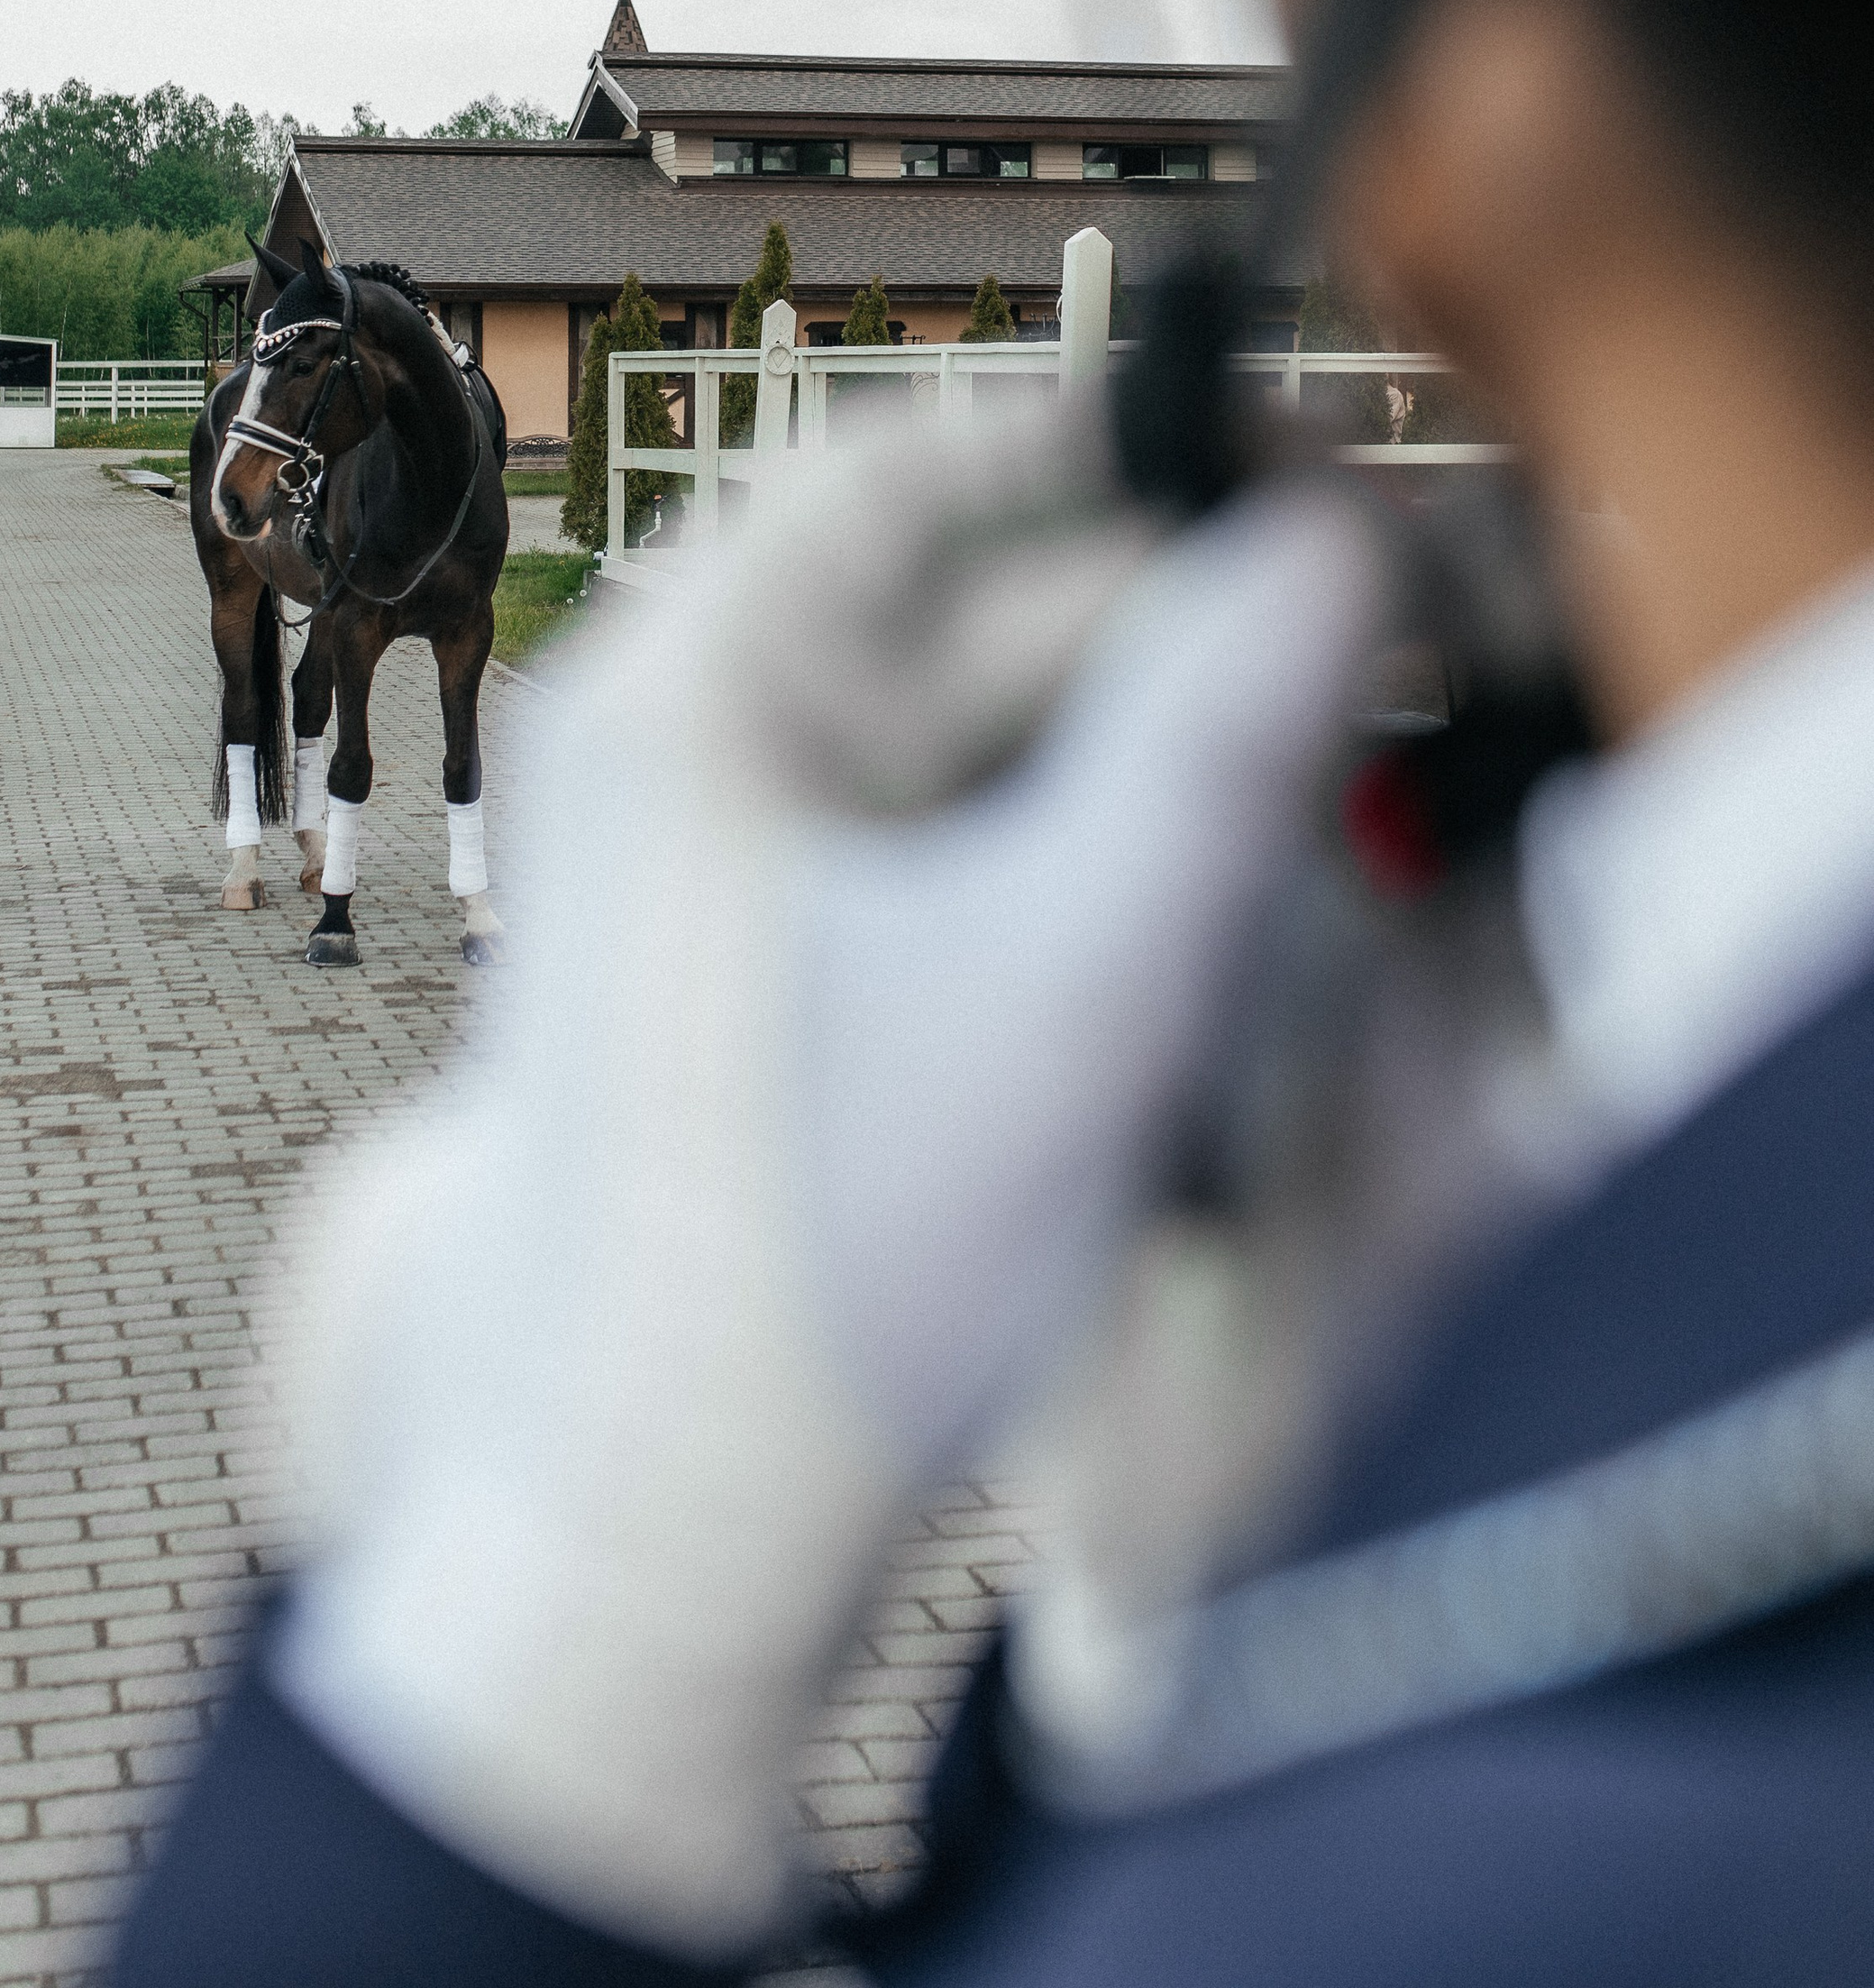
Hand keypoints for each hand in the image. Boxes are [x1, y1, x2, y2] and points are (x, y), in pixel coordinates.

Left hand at [252, 421, 1387, 1956]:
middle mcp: (686, 748)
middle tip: (1361, 714)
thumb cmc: (814, 1270)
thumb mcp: (1072, 981)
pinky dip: (1083, 905)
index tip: (1298, 476)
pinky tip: (1178, 998)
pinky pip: (961, 870)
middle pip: (976, 620)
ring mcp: (728, 871)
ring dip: (1145, 809)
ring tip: (1267, 906)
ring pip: (989, 755)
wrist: (643, 1555)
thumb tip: (1331, 542)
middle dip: (1171, 673)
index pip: (915, 469)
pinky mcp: (781, 981)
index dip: (1117, 450)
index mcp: (687, 690)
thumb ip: (1218, 744)